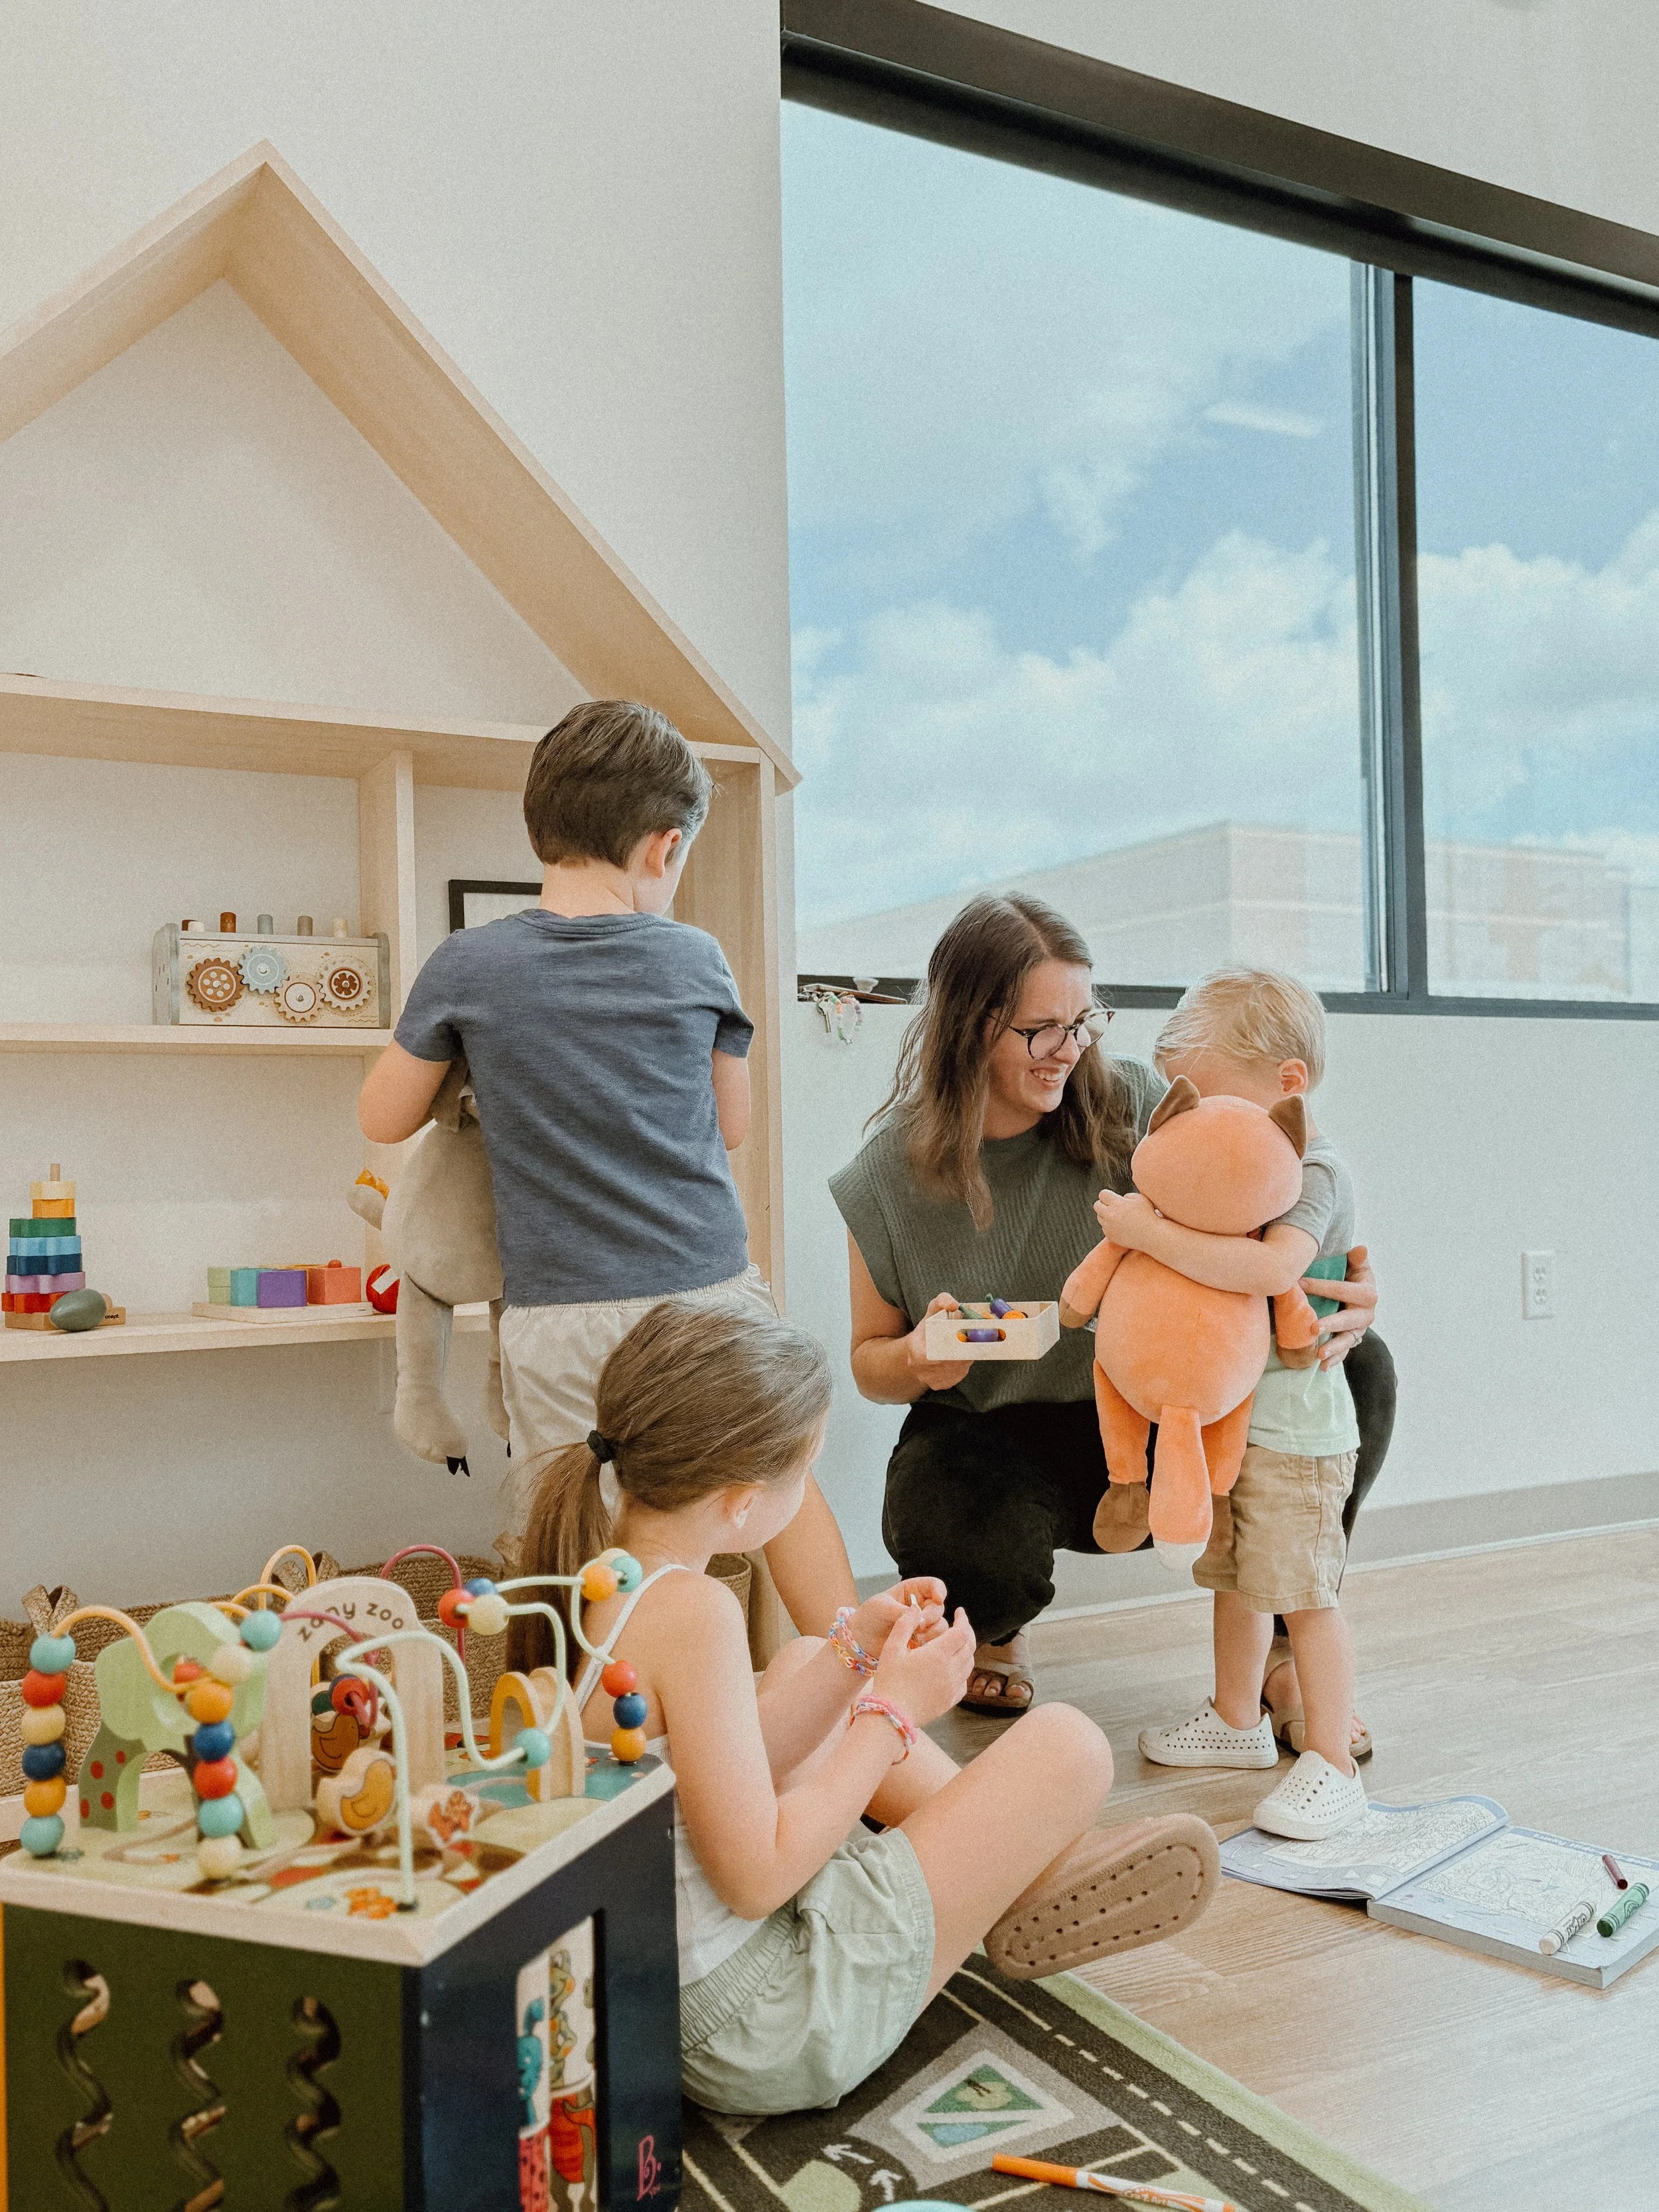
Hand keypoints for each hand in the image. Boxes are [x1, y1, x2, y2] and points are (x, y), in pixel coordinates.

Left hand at [849, 1579, 947, 1657]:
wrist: (861, 1640)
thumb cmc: (869, 1616)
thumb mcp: (882, 1607)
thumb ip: (901, 1611)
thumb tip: (919, 1617)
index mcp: (913, 1590)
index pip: (935, 1586)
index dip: (939, 1591)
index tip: (938, 1599)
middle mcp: (922, 1606)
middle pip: (939, 1608)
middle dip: (931, 1616)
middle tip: (918, 1625)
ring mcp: (923, 1624)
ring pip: (941, 1626)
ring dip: (931, 1632)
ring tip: (915, 1637)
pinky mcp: (923, 1641)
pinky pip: (935, 1642)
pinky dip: (929, 1644)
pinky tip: (915, 1646)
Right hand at [868, 1608, 976, 1730]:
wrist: (891, 1715)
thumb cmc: (889, 1681)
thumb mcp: (891, 1648)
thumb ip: (905, 1625)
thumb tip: (915, 1608)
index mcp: (938, 1655)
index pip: (962, 1632)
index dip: (963, 1619)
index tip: (959, 1611)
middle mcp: (951, 1670)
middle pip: (970, 1646)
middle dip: (967, 1632)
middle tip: (960, 1624)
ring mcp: (952, 1687)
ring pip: (969, 1664)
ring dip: (967, 1650)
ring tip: (957, 1643)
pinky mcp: (950, 1701)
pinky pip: (964, 1682)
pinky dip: (964, 1670)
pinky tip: (954, 1667)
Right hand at [904, 1293, 972, 1393]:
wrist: (916, 1350)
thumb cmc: (927, 1328)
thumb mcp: (931, 1310)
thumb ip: (942, 1301)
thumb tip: (954, 1305)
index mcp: (916, 1352)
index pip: (942, 1352)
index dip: (958, 1344)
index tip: (968, 1336)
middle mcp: (922, 1370)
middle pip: (953, 1361)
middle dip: (966, 1351)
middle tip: (975, 1341)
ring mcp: (931, 1380)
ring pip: (958, 1369)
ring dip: (966, 1358)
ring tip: (966, 1347)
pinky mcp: (940, 1385)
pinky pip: (957, 1375)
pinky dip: (962, 1366)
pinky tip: (959, 1358)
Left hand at [1093, 1189, 1155, 1248]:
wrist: (1152, 1235)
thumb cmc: (1149, 1215)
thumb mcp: (1140, 1198)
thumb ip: (1127, 1196)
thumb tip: (1120, 1199)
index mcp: (1117, 1203)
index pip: (1102, 1194)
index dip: (1107, 1195)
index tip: (1113, 1197)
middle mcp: (1110, 1215)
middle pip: (1096, 1205)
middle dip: (1103, 1204)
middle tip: (1112, 1206)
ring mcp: (1109, 1227)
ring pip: (1099, 1217)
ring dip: (1106, 1215)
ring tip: (1119, 1217)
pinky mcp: (1110, 1236)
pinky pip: (1104, 1228)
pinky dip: (1110, 1226)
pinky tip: (1121, 1226)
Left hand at [1303, 1245, 1376, 1367]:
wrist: (1361, 1297)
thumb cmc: (1353, 1277)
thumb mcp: (1358, 1266)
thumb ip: (1357, 1259)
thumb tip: (1361, 1248)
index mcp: (1367, 1294)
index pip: (1343, 1290)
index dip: (1322, 1286)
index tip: (1300, 1283)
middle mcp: (1366, 1315)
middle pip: (1348, 1320)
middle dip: (1331, 1324)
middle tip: (1313, 1328)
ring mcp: (1359, 1330)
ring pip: (1346, 1341)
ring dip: (1333, 1349)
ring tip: (1319, 1355)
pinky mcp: (1352, 1341)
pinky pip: (1344, 1353)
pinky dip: (1335, 1361)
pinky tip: (1322, 1367)